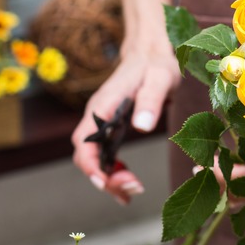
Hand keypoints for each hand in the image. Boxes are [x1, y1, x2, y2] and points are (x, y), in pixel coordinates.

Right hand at [71, 44, 180, 204]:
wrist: (150, 51)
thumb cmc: (156, 63)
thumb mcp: (160, 78)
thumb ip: (151, 100)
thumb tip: (141, 126)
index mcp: (104, 105)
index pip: (84, 140)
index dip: (90, 164)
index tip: (105, 182)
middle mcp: (97, 115)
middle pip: (87, 154)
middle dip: (104, 177)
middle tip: (131, 191)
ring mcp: (102, 122)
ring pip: (95, 157)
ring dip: (109, 178)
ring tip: (130, 194)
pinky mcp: (110, 127)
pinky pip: (105, 153)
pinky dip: (114, 171)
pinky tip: (128, 182)